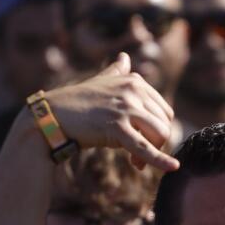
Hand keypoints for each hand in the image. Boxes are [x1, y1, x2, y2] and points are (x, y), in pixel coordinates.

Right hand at [44, 54, 178, 171]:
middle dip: (155, 143)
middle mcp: (134, 90)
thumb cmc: (76, 101)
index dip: (157, 130)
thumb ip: (116, 71)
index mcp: (134, 81)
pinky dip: (160, 160)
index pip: (163, 111)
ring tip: (135, 163)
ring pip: (159, 135)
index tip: (143, 141)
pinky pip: (144, 147)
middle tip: (137, 157)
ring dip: (152, 153)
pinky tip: (172, 168)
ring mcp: (126, 107)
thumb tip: (125, 56)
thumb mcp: (100, 81)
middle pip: (164, 124)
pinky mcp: (116, 127)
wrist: (52, 116)